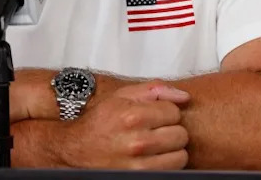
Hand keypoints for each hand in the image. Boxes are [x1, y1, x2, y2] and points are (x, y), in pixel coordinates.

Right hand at [62, 81, 190, 169]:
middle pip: (181, 135)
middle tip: (156, 132)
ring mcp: (139, 165)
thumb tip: (184, 97)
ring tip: (155, 146)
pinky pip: (171, 172)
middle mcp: (137, 142)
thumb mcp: (122, 96)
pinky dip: (166, 165)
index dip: (166, 113)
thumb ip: (154, 90)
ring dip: (171, 151)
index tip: (155, 117)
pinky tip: (153, 158)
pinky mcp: (140, 179)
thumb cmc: (101, 122)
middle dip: (171, 131)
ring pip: (180, 156)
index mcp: (133, 116)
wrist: (76, 150)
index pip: (174, 112)